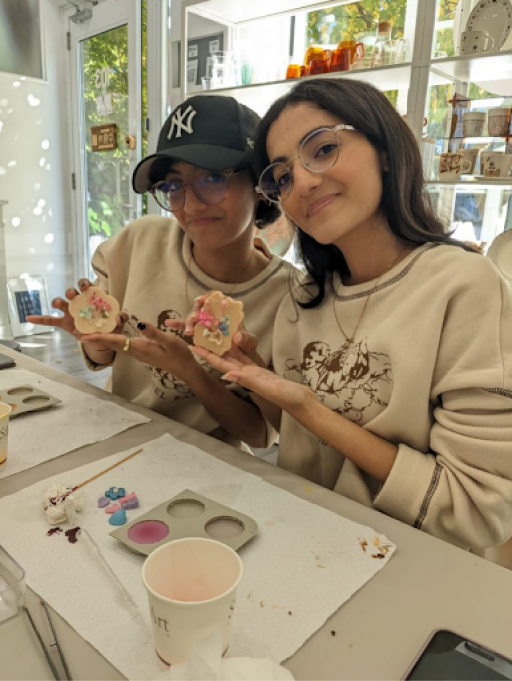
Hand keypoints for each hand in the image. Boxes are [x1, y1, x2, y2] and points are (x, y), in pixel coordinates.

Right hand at [26, 279, 126, 349]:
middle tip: (74, 295)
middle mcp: (78, 302)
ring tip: (57, 304)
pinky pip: (50, 320)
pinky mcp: (63, 322)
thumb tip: (120, 316)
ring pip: (61, 303)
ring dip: (58, 301)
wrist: (101, 338)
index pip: (86, 286)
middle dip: (72, 291)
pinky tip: (29, 318)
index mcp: (91, 298)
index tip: (86, 287)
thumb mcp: (117, 322)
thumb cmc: (109, 324)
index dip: (84, 284)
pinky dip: (40, 319)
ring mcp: (69, 312)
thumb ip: (121, 317)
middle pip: (72, 292)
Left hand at [81, 321, 198, 379]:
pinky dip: (113, 340)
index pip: (115, 341)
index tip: (83, 336)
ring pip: (116, 346)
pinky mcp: (141, 353)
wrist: (184, 368)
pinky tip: (111, 335)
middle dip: (95, 339)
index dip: (99, 338)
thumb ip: (153, 332)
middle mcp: (135, 352)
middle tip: (80, 332)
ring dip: (103, 340)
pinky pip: (122, 346)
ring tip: (91, 333)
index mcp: (139, 348)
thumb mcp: (168, 340)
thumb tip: (138, 322)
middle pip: (111, 344)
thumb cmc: (178, 354)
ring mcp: (138, 354)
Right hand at [165, 299, 264, 365]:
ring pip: (193, 317)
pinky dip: (177, 325)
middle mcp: (214, 315)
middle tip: (195, 319)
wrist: (242, 358)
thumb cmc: (247, 346)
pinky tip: (167, 323)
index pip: (217, 298)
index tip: (203, 301)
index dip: (209, 297)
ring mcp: (205, 323)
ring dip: (188, 322)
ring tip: (189, 332)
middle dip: (196, 311)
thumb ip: (247, 339)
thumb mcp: (251, 342)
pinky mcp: (198, 332)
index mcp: (227, 312)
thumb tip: (237, 337)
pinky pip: (186, 327)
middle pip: (202, 307)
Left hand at [191, 344, 310, 412]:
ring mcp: (254, 373)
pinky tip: (235, 340)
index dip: (207, 356)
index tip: (192, 345)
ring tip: (214, 332)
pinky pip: (247, 357)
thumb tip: (225, 375)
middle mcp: (247, 374)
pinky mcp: (261, 372)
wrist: (302, 403)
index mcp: (246, 377)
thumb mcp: (267, 388)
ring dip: (224, 345)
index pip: (221, 365)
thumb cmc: (287, 397)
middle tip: (201, 332)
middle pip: (225, 358)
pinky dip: (240, 348)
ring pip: (235, 356)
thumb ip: (248, 382)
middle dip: (212, 347)